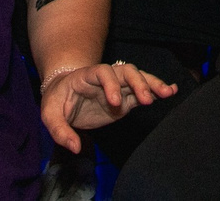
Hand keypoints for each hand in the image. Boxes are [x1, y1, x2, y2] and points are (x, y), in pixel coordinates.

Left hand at [39, 61, 175, 153]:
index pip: (103, 73)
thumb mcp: (49, 115)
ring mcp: (118, 87)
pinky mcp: (125, 99)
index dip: (111, 85)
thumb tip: (75, 147)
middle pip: (126, 71)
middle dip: (138, 83)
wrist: (63, 93)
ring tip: (168, 92)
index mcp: (87, 76)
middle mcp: (106, 78)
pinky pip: (142, 92)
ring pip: (138, 78)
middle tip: (146, 99)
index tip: (116, 102)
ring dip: (153, 83)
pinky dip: (157, 90)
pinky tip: (170, 91)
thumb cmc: (57, 101)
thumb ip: (60, 131)